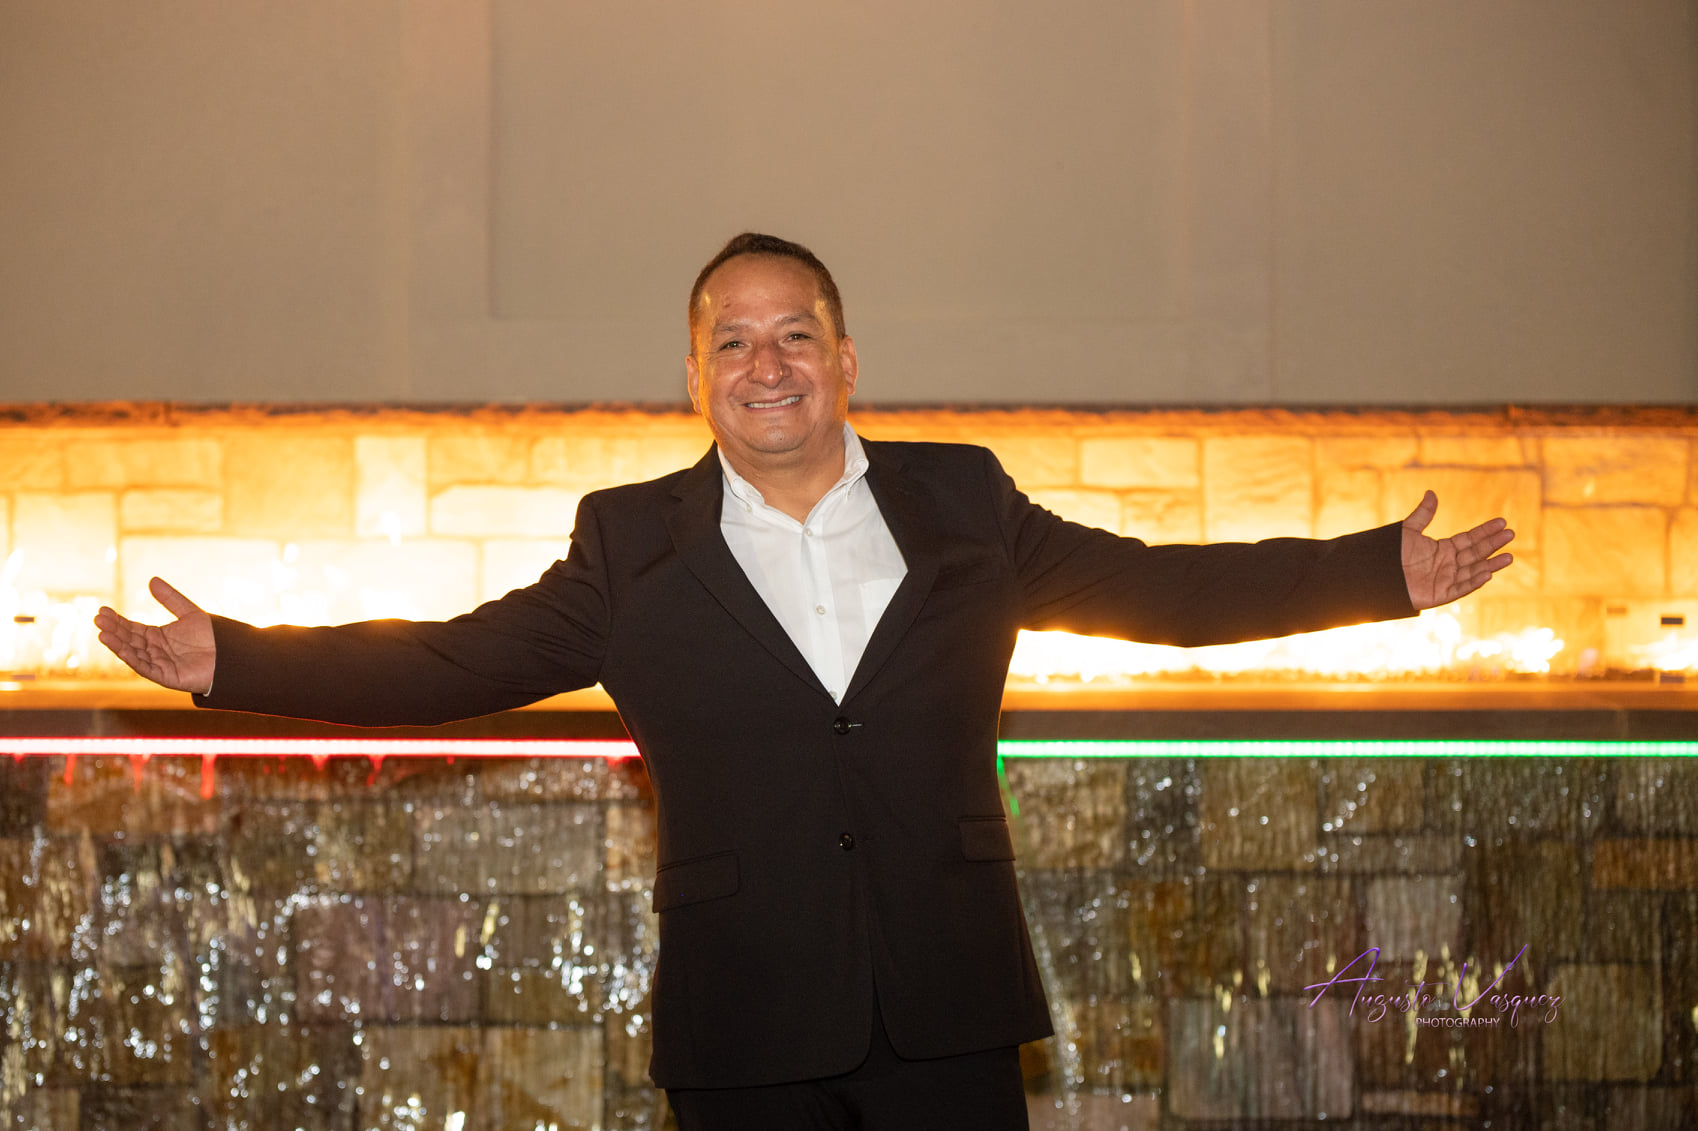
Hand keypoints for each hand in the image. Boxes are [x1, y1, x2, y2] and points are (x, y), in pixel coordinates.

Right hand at [93, 577, 216, 693]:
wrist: (232, 656)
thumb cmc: (214, 637)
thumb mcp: (189, 613)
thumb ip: (170, 599)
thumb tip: (152, 580)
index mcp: (158, 637)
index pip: (131, 627)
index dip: (117, 620)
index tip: (103, 610)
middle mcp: (155, 651)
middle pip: (129, 639)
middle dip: (113, 629)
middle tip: (98, 618)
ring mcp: (159, 664)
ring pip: (133, 653)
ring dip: (117, 643)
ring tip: (102, 631)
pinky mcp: (165, 676)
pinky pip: (144, 667)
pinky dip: (130, 658)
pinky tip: (119, 647)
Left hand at [1400, 491, 1514, 610]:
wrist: (1375, 574)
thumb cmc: (1389, 553)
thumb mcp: (1408, 530)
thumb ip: (1423, 514)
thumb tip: (1431, 492)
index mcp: (1444, 549)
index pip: (1470, 538)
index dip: (1485, 531)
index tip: (1502, 522)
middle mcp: (1448, 564)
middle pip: (1475, 553)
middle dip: (1493, 544)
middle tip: (1511, 533)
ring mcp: (1446, 579)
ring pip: (1473, 571)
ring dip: (1491, 564)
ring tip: (1509, 556)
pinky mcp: (1440, 594)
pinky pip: (1461, 588)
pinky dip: (1474, 582)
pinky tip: (1488, 574)